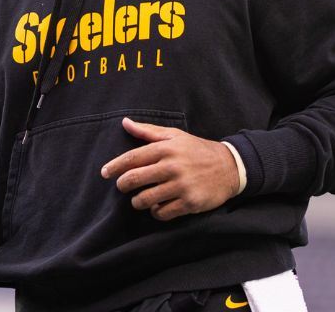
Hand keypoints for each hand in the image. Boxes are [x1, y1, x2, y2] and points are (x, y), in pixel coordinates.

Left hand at [100, 117, 243, 220]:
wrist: (230, 167)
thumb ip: (148, 131)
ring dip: (137, 201)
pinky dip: (155, 212)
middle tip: (122, 187)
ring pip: (145, 199)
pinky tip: (157, 206)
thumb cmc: (197, 150)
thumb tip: (125, 122)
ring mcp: (181, 186)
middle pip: (134, 179)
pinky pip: (162, 213)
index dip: (114, 167)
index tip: (104, 173)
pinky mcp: (190, 202)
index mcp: (166, 148)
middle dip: (123, 185)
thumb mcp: (175, 136)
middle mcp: (172, 166)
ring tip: (139, 198)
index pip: (132, 158)